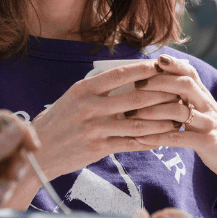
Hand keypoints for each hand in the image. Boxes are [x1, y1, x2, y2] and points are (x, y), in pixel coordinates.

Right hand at [29, 59, 180, 179]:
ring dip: (162, 119)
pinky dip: (150, 140)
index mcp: (83, 89)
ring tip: (178, 115)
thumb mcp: (71, 98)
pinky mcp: (98, 149)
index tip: (161, 64)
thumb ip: (95, 89)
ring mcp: (95, 129)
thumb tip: (124, 77)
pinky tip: (163, 136)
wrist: (37, 153)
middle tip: (179, 91)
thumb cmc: (56, 122)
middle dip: (161, 94)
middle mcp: (90, 107)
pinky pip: (131, 143)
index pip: (120, 74)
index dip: (144, 69)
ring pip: (138, 123)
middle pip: (136, 98)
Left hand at [132, 55, 216, 217]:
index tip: (156, 59)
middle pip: (186, 85)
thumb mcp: (203, 111)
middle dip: (160, 82)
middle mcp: (208, 106)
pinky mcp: (207, 143)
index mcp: (205, 97)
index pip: (191, 73)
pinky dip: (158, 138)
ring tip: (131, 114)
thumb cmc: (212, 131)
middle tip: (137, 84)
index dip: (174, 64)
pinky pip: (178, 138)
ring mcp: (208, 124)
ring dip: (153, 111)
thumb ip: (187, 98)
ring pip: (179, 111)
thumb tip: (158, 84)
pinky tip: (141, 139)